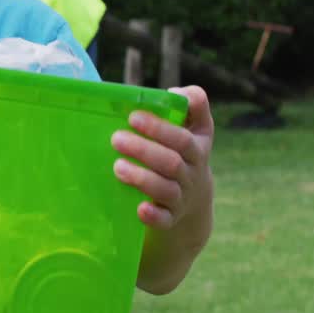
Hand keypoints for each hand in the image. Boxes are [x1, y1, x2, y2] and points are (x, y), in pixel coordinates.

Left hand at [111, 85, 214, 293]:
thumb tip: (175, 93)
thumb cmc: (182, 153)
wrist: (194, 202)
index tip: (133, 116)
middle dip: (143, 150)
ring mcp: (182, 196)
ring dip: (142, 178)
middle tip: (116, 139)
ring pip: (166, 189)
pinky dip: (154, 216)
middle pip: (171, 162)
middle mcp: (193, 172)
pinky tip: (140, 209)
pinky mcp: (172, 217)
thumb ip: (190, 105)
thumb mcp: (193, 128)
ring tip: (118, 167)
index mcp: (197, 146)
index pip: (184, 136)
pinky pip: (165, 219)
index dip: (160, 127)